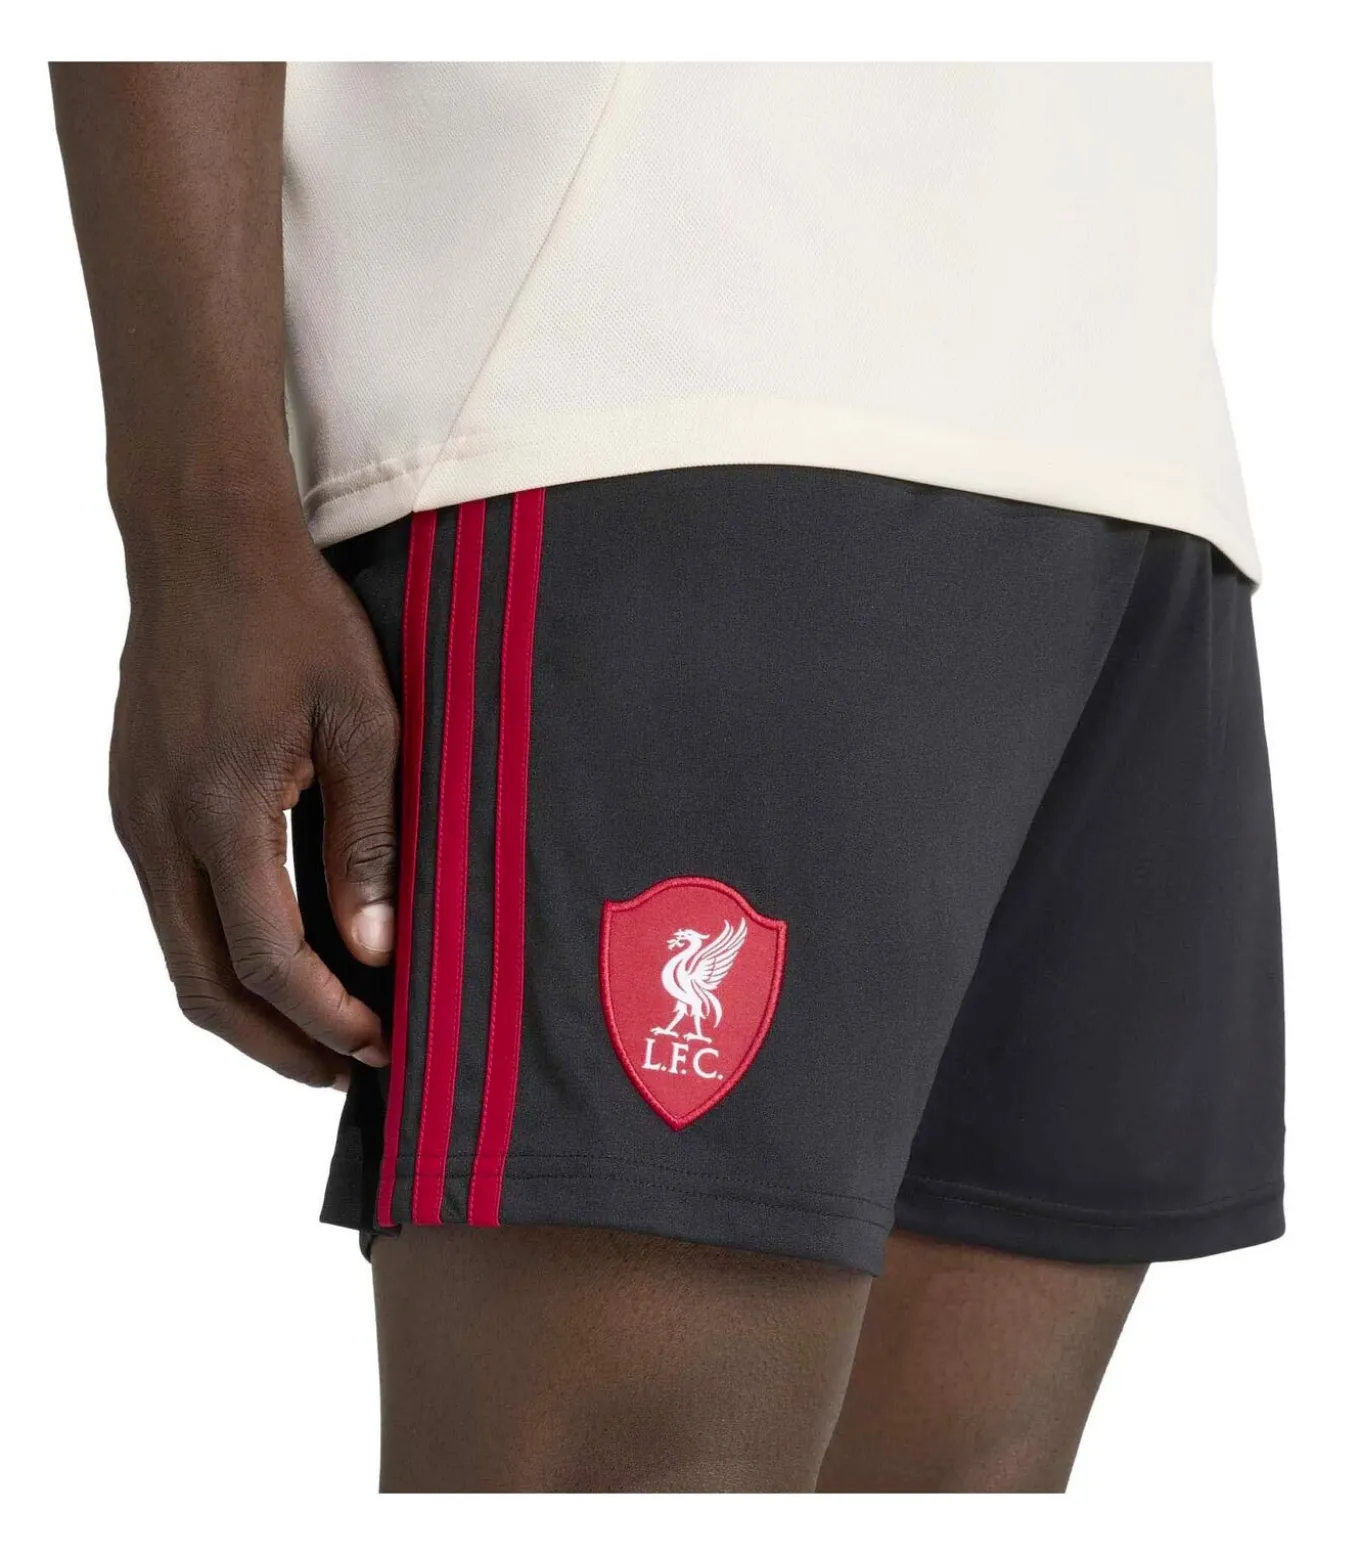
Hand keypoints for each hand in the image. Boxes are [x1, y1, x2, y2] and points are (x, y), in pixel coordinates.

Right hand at [111, 496, 398, 1086]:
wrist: (204, 544)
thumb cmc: (295, 620)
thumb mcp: (362, 720)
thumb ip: (366, 838)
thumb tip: (374, 947)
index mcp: (219, 809)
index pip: (266, 958)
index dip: (326, 1018)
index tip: (381, 1044)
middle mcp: (157, 826)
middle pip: (203, 984)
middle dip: (276, 1045)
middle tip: (347, 1073)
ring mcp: (132, 815)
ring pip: (178, 953)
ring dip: (245, 1008)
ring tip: (319, 1033)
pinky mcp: (131, 801)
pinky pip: (169, 908)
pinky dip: (219, 955)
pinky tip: (275, 957)